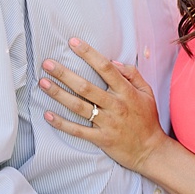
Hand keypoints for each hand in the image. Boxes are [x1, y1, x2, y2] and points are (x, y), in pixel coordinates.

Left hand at [38, 38, 167, 172]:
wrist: (151, 151)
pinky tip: (48, 115)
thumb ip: (132, 74)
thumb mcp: (147, 93)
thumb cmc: (147, 119)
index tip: (74, 42)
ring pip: (79, 107)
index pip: (106, 68)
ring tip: (43, 83)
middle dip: (65, 74)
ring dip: (59, 94)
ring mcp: (107, 123)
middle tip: (47, 64)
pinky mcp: (101, 139)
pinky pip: (78, 131)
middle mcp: (115, 106)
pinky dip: (62, 123)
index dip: (89, 54)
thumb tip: (114, 61)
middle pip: (86, 87)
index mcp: (126, 92)